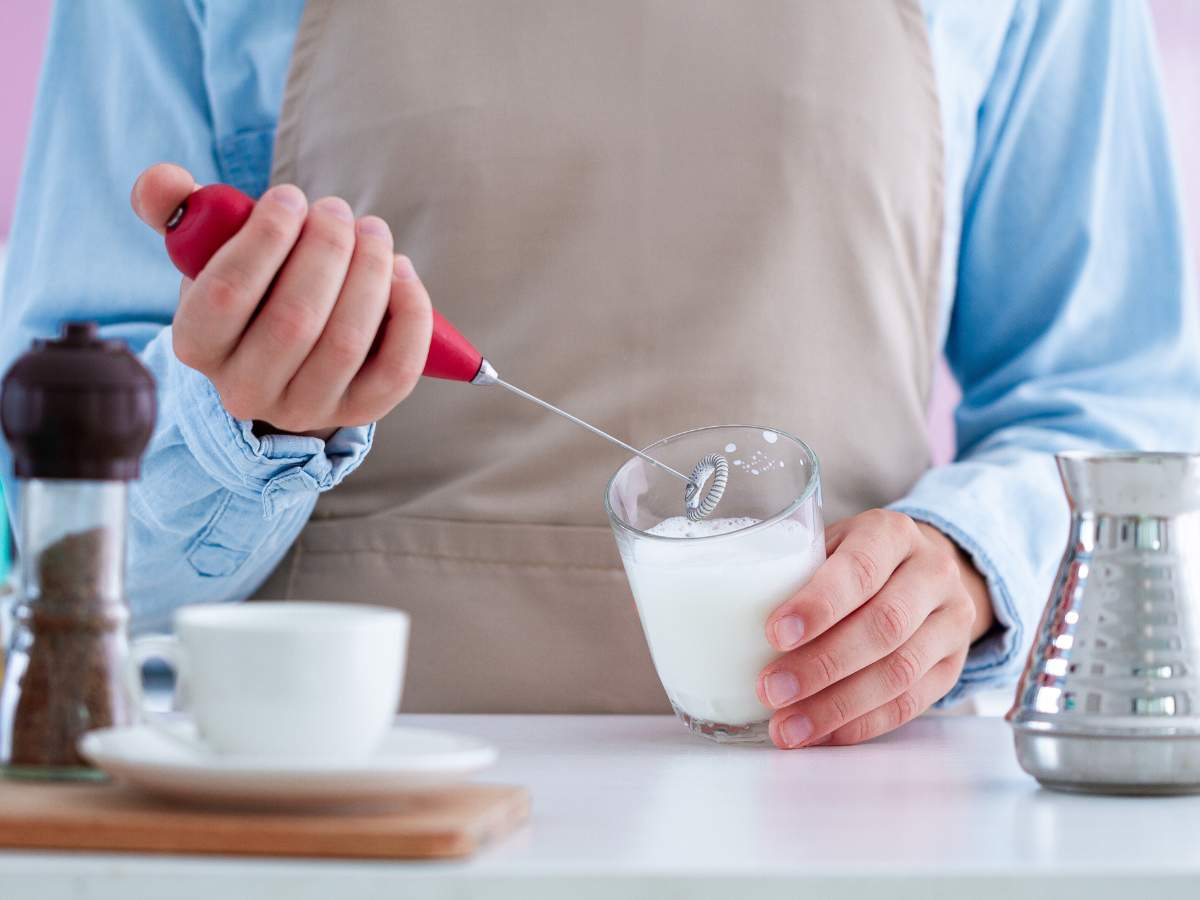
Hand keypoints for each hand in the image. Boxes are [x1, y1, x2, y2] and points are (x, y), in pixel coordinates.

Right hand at [131, 163, 432, 438]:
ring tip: (373, 233)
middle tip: (338, 210)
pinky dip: (409, 316)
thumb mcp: (208, 251)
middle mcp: (245, 390)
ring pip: (345, 342)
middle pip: (295, 319)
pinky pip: (396, 370)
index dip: (266, 239)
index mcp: (197, 345)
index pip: (227, 295)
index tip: (291, 197)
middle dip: (326, 250)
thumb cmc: (250, 287)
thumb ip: (179, 208)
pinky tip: (401, 273)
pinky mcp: (358, 412)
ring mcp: (305, 408)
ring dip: (369, 274)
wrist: (286, 357)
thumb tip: (162, 179)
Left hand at [757, 509, 993, 747]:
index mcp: (892, 533)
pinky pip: (912, 703)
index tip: (774, 635)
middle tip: (771, 690)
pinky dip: (863, 723)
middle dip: (821, 665)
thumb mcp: (830, 545)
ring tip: (788, 727)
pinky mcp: (954, 664)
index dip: (818, 605)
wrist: (926, 569)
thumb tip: (731, 622)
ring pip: (900, 671)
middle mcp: (932, 572)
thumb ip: (796, 573)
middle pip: (883, 626)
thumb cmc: (856, 559)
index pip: (859, 569)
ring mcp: (952, 620)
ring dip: (838, 706)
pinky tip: (824, 735)